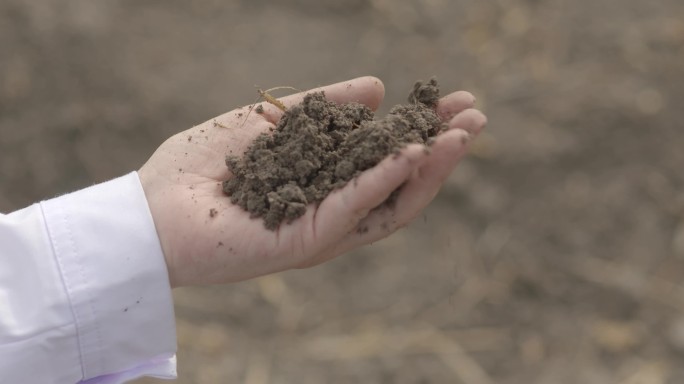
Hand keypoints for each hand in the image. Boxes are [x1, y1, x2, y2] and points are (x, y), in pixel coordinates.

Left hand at [138, 76, 485, 286]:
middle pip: (399, 184)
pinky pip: (353, 209)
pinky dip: (383, 181)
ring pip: (390, 205)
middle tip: (476, 118)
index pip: (384, 158)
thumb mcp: (272, 121)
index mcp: (325, 184)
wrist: (152, 208)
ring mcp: (322, 231)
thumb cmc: (202, 165)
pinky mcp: (305, 243)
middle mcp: (331, 211)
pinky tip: (410, 154)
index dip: (421, 130)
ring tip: (460, 136)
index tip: (452, 101)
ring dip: (428, 169)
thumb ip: (322, 107)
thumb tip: (377, 88)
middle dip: (439, 150)